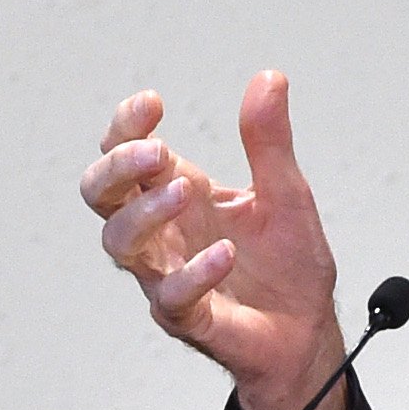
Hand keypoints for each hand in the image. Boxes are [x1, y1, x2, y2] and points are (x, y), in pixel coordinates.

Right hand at [82, 72, 350, 409]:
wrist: (308, 331)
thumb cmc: (287, 266)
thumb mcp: (287, 192)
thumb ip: (270, 140)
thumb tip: (268, 78)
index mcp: (177, 193)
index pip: (124, 153)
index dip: (125, 126)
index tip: (153, 104)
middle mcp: (162, 232)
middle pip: (101, 194)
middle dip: (118, 167)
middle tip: (157, 152)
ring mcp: (167, 274)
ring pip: (119, 243)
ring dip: (145, 211)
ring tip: (186, 190)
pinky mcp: (187, 317)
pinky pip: (171, 296)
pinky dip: (193, 272)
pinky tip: (224, 253)